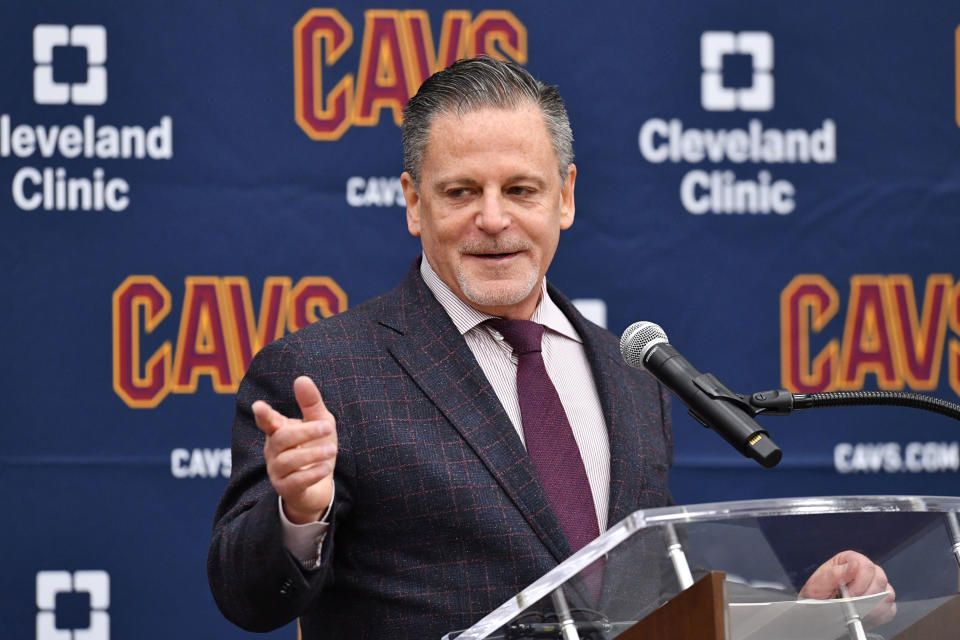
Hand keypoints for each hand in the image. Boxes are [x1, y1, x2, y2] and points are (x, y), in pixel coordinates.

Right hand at [253, 376, 336, 524]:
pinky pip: (295, 482)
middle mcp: (274, 451)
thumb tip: (301, 378)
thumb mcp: (320, 423)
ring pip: (288, 461)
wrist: (320, 487)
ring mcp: (278, 471)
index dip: (263, 415)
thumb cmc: (317, 448)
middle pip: (282, 438)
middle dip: (305, 431)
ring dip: (313, 453)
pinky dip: (311, 473)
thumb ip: (311, 403)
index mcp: (279, 432)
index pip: (267, 422)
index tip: (259, 406)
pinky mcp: (286, 490)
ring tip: (333, 450)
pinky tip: (326, 468)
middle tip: (328, 426)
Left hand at [799, 550, 896, 625]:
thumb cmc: (817, 595)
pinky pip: (890, 608)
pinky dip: (879, 615)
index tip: (850, 595)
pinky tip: (864, 616)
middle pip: (880, 579)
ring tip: (857, 612)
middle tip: (853, 606)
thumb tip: (853, 565)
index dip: (860, 582)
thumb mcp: (818, 585)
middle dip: (867, 596)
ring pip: (888, 594)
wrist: (819, 610)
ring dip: (873, 607)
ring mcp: (875, 585)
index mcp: (849, 560)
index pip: (866, 566)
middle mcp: (865, 570)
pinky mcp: (882, 601)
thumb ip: (834, 574)